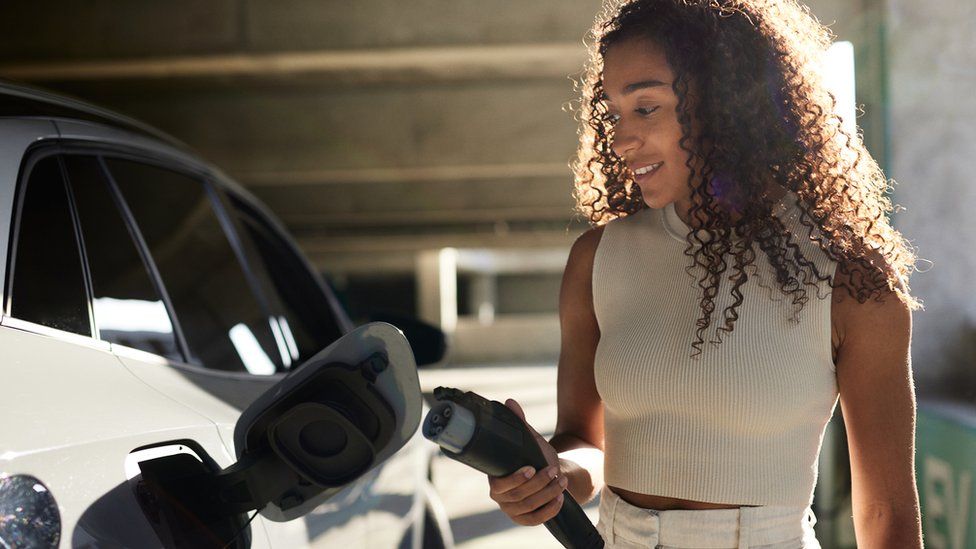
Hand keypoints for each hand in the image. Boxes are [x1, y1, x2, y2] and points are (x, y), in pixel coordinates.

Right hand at [486, 399, 567, 525]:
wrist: (548, 474)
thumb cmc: (534, 456)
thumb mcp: (528, 440)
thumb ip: (519, 423)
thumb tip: (510, 402)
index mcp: (495, 478)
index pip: (499, 485)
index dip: (515, 479)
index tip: (531, 468)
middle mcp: (500, 498)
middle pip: (518, 496)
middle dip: (539, 483)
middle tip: (554, 470)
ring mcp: (512, 510)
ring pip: (530, 506)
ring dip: (548, 494)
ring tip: (561, 481)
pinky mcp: (525, 519)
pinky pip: (536, 520)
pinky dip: (548, 510)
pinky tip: (559, 498)